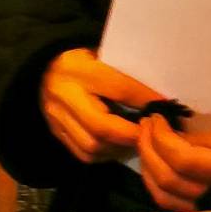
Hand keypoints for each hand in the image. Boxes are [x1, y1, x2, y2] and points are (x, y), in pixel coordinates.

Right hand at [38, 48, 154, 162]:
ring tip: (134, 140)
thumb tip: (158, 96)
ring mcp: (56, 116)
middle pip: (101, 126)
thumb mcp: (103, 56)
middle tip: (150, 133)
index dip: (145, 100)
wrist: (44, 67)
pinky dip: (104, 154)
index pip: (118, 88)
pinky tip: (116, 146)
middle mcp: (64, 94)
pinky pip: (82, 153)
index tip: (166, 107)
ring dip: (118, 148)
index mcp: (79, 69)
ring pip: (91, 145)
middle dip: (131, 134)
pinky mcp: (54, 131)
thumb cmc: (83, 60)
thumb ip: (124, 74)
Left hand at [137, 115, 210, 211]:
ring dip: (147, 165)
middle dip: (148, 148)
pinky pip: (171, 205)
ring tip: (145, 141)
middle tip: (144, 125)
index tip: (156, 118)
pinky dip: (155, 185)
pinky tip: (153, 167)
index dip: (162, 137)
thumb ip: (210, 140)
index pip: (185, 159)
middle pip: (170, 179)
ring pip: (165, 196)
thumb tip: (172, 137)